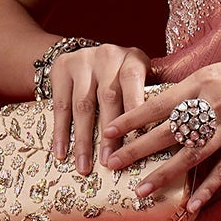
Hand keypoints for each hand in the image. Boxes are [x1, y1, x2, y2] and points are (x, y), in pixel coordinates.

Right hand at [51, 41, 153, 175]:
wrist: (87, 54)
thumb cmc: (122, 77)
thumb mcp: (141, 78)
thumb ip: (150, 101)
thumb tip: (160, 139)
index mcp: (132, 59)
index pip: (133, 82)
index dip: (133, 110)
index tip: (136, 140)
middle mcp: (107, 56)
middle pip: (108, 98)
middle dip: (108, 134)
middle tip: (109, 162)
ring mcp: (82, 61)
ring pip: (82, 105)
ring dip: (83, 140)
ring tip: (84, 166)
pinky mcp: (61, 69)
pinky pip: (60, 106)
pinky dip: (60, 132)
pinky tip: (61, 153)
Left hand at [101, 46, 220, 220]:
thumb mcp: (209, 72)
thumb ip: (183, 90)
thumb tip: (151, 104)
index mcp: (198, 85)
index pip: (157, 105)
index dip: (130, 119)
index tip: (107, 132)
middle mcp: (211, 107)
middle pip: (168, 132)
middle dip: (137, 149)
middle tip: (112, 164)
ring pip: (191, 155)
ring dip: (164, 174)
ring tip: (141, 190)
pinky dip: (208, 189)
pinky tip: (192, 205)